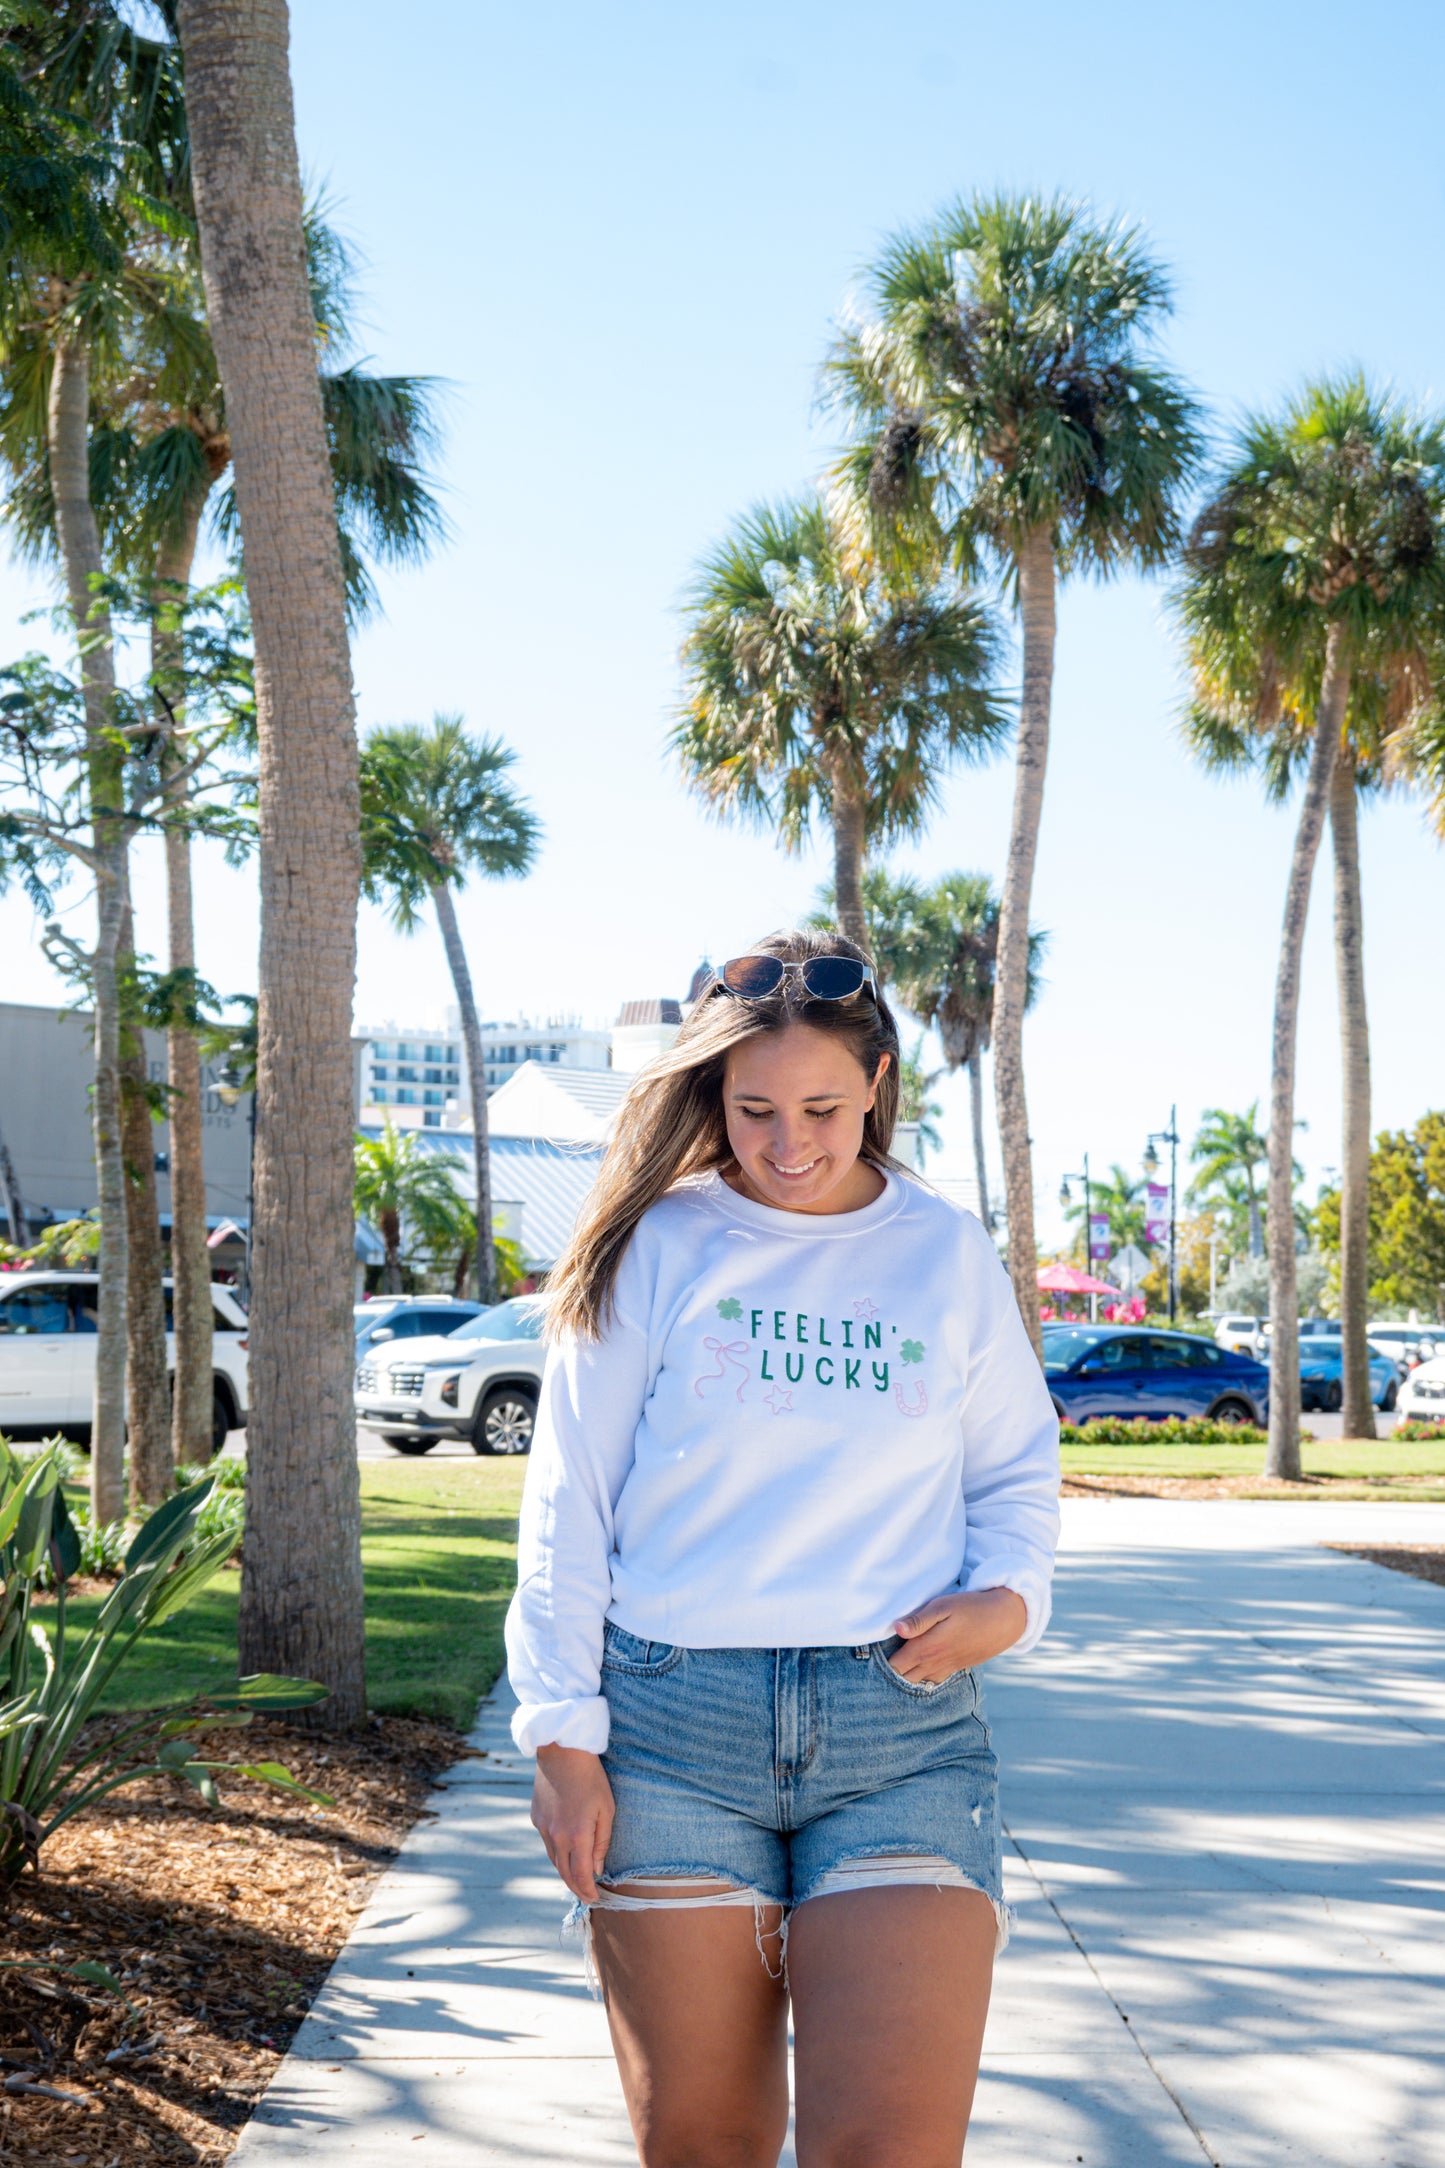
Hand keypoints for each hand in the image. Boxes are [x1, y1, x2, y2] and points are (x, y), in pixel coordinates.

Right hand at [531, 1745, 614, 1900]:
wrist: (562, 1752)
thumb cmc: (591, 1778)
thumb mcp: (607, 1809)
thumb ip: (602, 1842)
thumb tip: (597, 1869)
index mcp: (576, 1836)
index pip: (580, 1876)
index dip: (587, 1891)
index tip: (595, 1899)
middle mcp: (556, 1837)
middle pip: (564, 1873)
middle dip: (576, 1888)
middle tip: (587, 1896)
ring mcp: (543, 1827)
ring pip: (554, 1859)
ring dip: (566, 1872)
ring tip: (578, 1878)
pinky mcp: (536, 1817)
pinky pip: (547, 1842)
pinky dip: (557, 1853)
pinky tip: (566, 1852)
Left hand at [889, 1587, 1026, 1685]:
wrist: (1005, 1619)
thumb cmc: (971, 1607)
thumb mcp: (943, 1606)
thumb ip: (918, 1620)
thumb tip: (895, 1629)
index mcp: (927, 1648)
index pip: (895, 1666)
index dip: (881, 1662)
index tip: (869, 1654)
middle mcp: (935, 1663)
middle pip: (903, 1678)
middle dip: (890, 1673)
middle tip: (876, 1662)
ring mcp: (947, 1667)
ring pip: (918, 1682)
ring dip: (905, 1676)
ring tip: (894, 1665)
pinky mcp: (956, 1667)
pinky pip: (933, 1680)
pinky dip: (921, 1678)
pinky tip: (917, 1669)